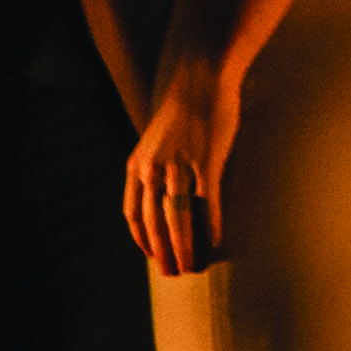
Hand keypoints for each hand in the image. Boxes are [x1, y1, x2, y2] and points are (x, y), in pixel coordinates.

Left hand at [124, 58, 239, 277]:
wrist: (200, 78)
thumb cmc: (185, 106)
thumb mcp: (158, 139)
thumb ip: (157, 164)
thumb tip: (167, 191)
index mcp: (137, 166)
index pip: (133, 213)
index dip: (141, 238)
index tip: (151, 254)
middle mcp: (153, 170)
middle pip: (153, 223)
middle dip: (163, 251)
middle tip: (173, 272)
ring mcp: (179, 167)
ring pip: (177, 220)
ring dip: (185, 247)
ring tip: (193, 266)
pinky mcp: (206, 163)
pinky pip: (207, 204)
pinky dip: (211, 227)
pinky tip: (217, 242)